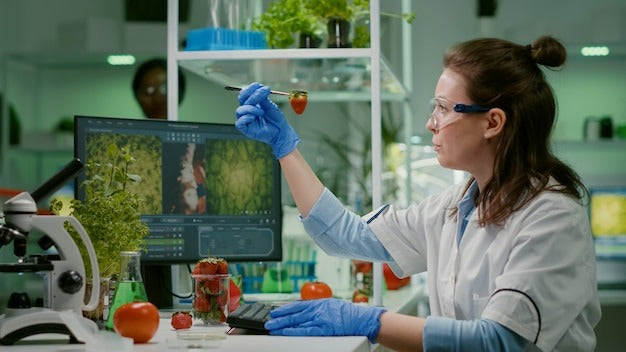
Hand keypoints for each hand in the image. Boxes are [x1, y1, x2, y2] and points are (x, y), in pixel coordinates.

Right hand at [235, 82, 299, 158]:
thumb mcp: (270, 105)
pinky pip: (239, 122)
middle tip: (263, 94)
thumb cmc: (276, 119)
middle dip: (252, 95)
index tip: (259, 85)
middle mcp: (247, 110)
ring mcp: (246, 120)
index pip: (245, 93)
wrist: (281, 131)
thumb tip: (258, 88)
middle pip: (241, 99)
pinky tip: (254, 117)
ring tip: (262, 112)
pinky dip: (246, 118)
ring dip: (251, 108)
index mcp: (251, 103)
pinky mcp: (246, 129)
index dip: (250, 88)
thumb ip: (262, 98)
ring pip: (240, 110)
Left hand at [265, 298, 385, 342]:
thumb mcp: (332, 305)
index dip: (285, 308)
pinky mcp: (323, 328)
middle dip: (280, 316)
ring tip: (272, 326)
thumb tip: (307, 311)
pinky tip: (284, 332)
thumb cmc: (350, 314)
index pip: (298, 305)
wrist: (362, 319)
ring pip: (297, 321)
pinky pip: (304, 330)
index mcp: (320, 303)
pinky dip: (293, 331)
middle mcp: (318, 309)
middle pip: (295, 313)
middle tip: (269, 319)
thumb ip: (320, 308)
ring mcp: (320, 318)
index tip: (275, 310)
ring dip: (283, 324)